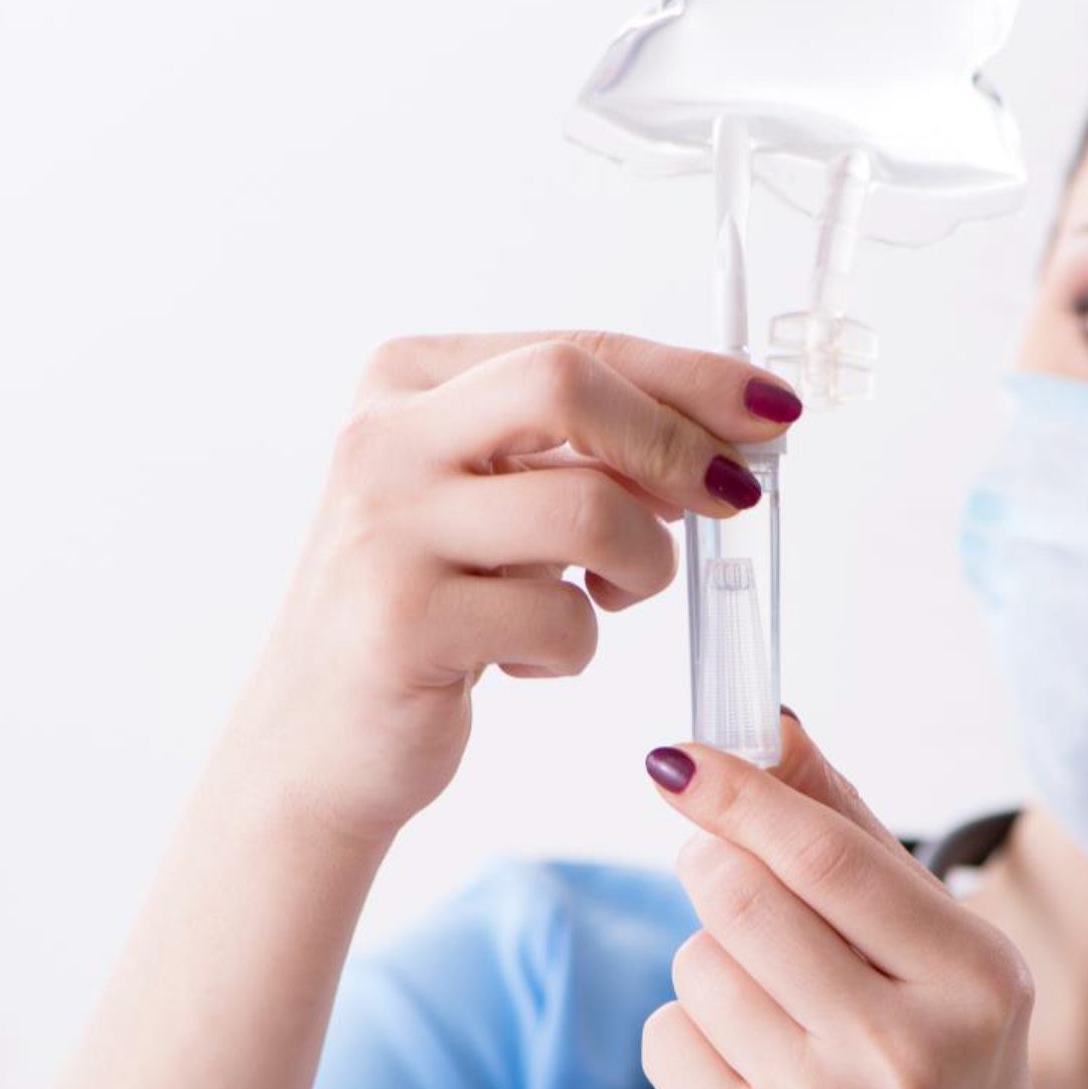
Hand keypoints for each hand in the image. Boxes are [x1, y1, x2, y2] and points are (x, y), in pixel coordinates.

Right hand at [214, 332, 802, 843]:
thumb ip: (579, 453)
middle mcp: (382, 439)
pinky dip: (574, 648)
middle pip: (568, 384)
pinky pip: (559, 619)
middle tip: (729, 499)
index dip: (690, 376)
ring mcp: (384, 528)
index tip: (772, 410)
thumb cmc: (426, 610)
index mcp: (405, 384)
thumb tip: (728, 430)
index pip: (575, 347)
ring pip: (585, 508)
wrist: (314, 742)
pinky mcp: (403, 622)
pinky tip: (523, 659)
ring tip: (610, 599)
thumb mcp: (490, 505)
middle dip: (674, 443)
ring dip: (640, 566)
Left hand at [641, 715, 1059, 1088]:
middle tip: (731, 877)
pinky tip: (755, 1073)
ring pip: (694, 964)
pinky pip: (666, 1037)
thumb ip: (858, 838)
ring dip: (714, 965)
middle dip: (716, 866)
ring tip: (778, 1014)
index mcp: (977, 983)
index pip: (827, 857)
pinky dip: (693, 1038)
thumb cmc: (950, 1082)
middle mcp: (907, 1053)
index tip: (680, 755)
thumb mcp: (949, 960)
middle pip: (739, 897)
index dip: (741, 792)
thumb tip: (774, 727)